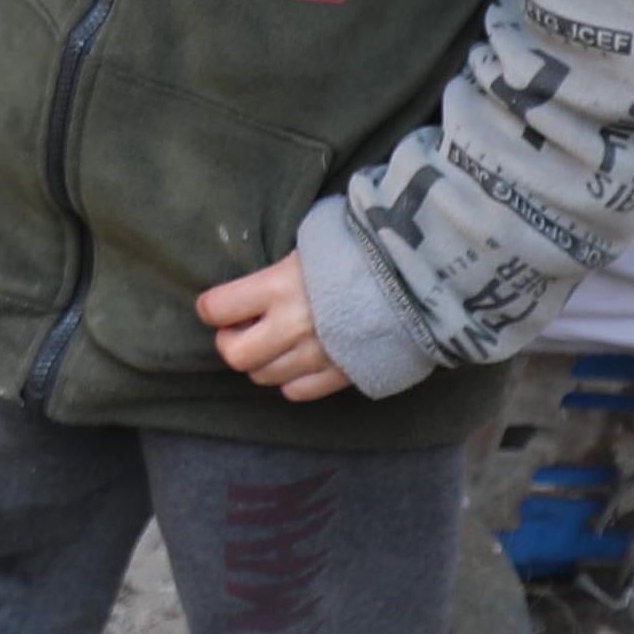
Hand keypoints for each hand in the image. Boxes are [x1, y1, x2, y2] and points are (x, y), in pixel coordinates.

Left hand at [195, 251, 349, 400]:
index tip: (220, 307)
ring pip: (264, 376)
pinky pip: (298, 392)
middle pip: (235, 355)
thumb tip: (255, 282)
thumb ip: (280, 268)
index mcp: (279, 285)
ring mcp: (317, 354)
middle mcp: (292, 325)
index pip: (217, 308)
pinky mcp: (342, 374)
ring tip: (276, 343)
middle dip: (232, 342)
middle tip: (243, 330)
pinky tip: (300, 361)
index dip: (213, 308)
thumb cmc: (362, 248)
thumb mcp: (313, 242)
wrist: (421, 276)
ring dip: (262, 362)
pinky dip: (291, 381)